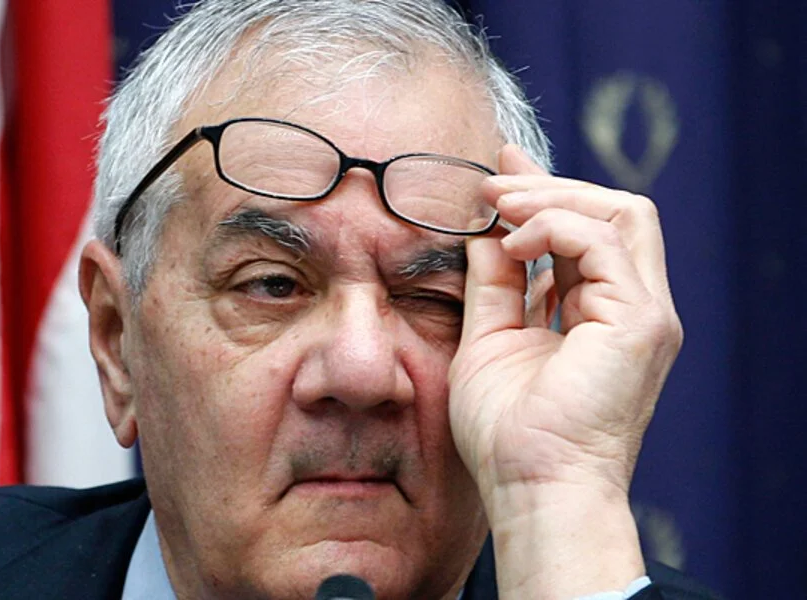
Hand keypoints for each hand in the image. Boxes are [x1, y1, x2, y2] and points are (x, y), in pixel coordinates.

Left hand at [448, 145, 682, 596]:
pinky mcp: (641, 322)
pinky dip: (555, 228)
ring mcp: (644, 314)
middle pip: (612, 213)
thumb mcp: (489, 340)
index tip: (500, 171)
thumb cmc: (506, 432)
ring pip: (620, 214)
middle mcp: (631, 309)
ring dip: (553, 198)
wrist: (530, 488)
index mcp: (601, 316)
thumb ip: (494, 286)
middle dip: (549, 186)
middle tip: (492, 180)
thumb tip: (485, 233)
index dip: (546, 195)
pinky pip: (604, 241)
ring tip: (498, 203)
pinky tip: (512, 243)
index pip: (585, 233)